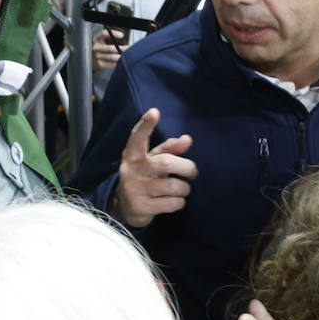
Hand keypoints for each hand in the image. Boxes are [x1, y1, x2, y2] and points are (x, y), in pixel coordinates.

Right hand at [92, 29, 127, 70]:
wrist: (91, 59)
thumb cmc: (101, 48)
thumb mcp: (102, 41)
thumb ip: (111, 38)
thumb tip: (124, 39)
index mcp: (97, 38)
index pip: (104, 33)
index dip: (113, 33)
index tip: (122, 35)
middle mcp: (95, 47)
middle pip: (110, 48)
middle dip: (122, 49)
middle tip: (130, 49)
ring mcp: (97, 56)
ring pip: (112, 57)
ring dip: (122, 57)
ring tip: (128, 56)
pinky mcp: (100, 64)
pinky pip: (112, 64)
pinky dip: (118, 63)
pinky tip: (123, 62)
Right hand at [109, 107, 195, 228]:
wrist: (124, 207)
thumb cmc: (145, 176)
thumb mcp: (153, 160)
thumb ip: (169, 148)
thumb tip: (187, 139)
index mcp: (133, 154)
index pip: (138, 137)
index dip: (146, 125)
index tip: (154, 112)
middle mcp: (131, 169)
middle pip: (166, 162)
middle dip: (186, 167)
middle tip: (193, 172)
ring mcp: (134, 189)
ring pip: (173, 186)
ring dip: (184, 188)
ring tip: (182, 189)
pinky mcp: (140, 207)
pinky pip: (171, 203)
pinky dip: (179, 202)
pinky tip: (175, 201)